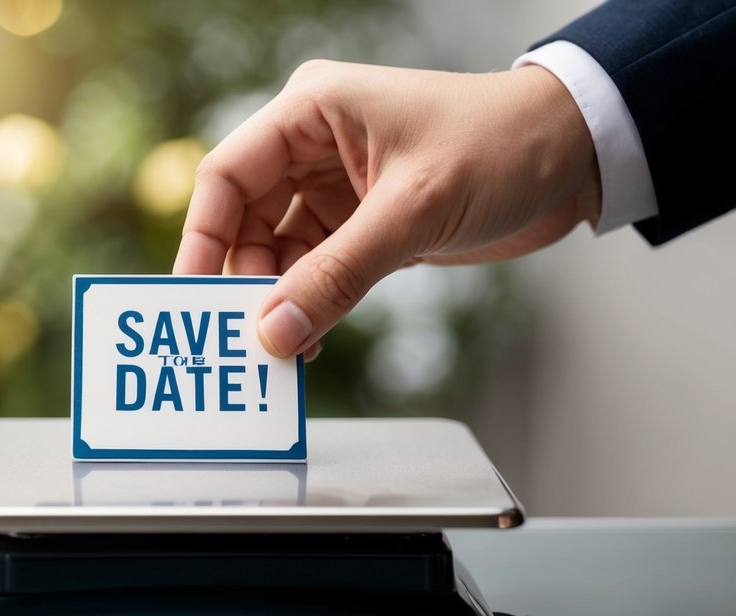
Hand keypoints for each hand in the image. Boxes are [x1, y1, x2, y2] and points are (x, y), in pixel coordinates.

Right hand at [173, 60, 600, 358]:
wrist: (575, 157)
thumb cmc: (501, 145)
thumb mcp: (411, 211)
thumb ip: (336, 276)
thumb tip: (272, 332)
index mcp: (312, 112)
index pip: (228, 177)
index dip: (203, 239)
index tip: (193, 297)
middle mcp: (315, 147)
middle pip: (245, 221)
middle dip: (243, 281)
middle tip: (238, 337)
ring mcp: (337, 189)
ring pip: (279, 253)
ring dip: (278, 301)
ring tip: (277, 350)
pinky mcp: (364, 225)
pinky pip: (317, 271)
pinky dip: (309, 305)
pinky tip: (307, 339)